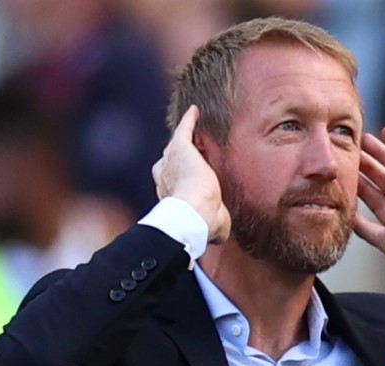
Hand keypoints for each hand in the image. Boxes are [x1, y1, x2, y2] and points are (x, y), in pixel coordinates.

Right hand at [152, 106, 231, 243]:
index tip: (187, 179)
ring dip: (185, 139)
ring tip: (192, 128)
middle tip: (191, 153)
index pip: (173, 183)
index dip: (180, 181)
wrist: (194, 211)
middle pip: (170, 163)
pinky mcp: (179, 147)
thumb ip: (216, 227)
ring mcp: (170, 160)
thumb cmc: (202, 224)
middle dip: (177, 160)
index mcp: (170, 195)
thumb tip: (221, 235)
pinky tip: (195, 111)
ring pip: (177, 146)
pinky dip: (189, 120)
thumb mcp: (213, 228)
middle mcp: (164, 176)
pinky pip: (184, 129)